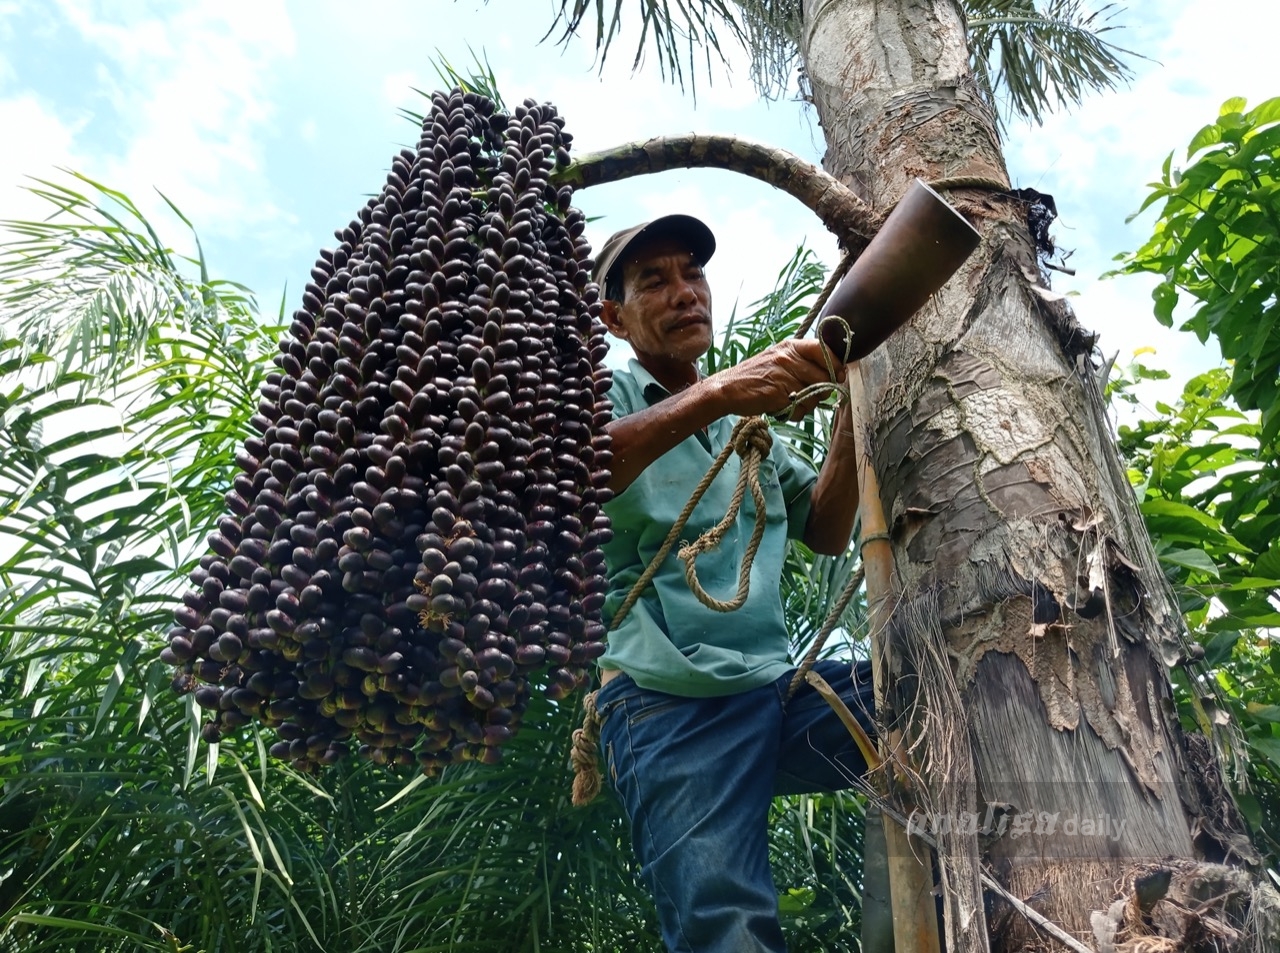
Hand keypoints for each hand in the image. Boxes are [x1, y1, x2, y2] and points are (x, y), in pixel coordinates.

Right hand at [713, 339, 845, 419]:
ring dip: (807, 405)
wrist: (726, 389)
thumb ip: (803, 364)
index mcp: (790, 346)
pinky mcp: (779, 394)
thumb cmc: (753, 377)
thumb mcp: (778, 360)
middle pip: (825, 377)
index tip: (838, 376)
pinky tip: (782, 408)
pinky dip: (795, 414)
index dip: (836, 365)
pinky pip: (801, 408)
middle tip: (808, 396)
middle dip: (823, 391)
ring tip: (790, 402)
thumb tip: (835, 375)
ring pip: (815, 395)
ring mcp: (784, 376)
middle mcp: (789, 358)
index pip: (825, 350)